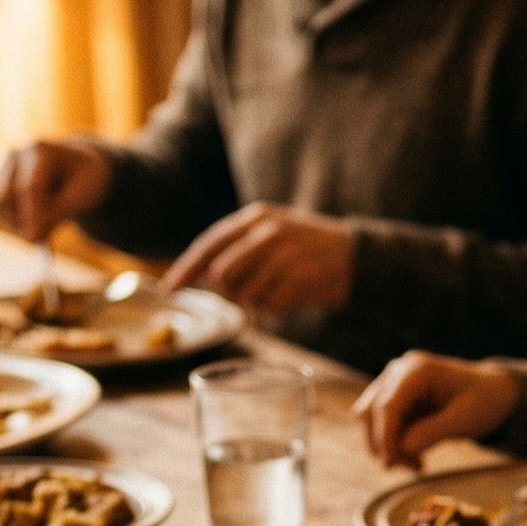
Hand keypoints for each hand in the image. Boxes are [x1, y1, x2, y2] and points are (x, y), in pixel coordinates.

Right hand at [0, 137, 110, 241]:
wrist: (77, 168)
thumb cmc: (84, 181)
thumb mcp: (82, 197)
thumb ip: (57, 215)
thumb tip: (31, 237)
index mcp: (42, 151)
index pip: (30, 187)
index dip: (31, 215)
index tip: (35, 240)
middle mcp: (17, 156)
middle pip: (7, 197)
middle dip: (23, 221)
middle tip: (41, 240)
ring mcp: (4, 168)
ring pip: (0, 206)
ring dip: (20, 222)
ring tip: (49, 219)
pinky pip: (0, 210)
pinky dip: (17, 220)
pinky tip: (38, 214)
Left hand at [165, 202, 353, 316]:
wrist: (357, 255)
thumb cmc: (305, 247)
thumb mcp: (270, 233)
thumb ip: (235, 248)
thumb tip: (198, 273)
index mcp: (256, 217)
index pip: (209, 244)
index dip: (186, 268)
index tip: (169, 288)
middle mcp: (268, 232)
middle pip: (223, 274)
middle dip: (231, 289)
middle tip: (254, 287)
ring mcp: (285, 255)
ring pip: (246, 293)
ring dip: (258, 300)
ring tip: (280, 287)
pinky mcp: (300, 279)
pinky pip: (271, 307)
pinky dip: (278, 308)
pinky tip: (294, 295)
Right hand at [354, 351, 518, 469]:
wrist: (492, 393)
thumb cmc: (484, 401)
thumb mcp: (465, 419)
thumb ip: (433, 432)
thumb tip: (402, 446)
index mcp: (417, 370)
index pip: (386, 405)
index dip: (384, 436)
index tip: (391, 463)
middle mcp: (399, 373)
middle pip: (370, 412)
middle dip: (384, 444)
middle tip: (413, 468)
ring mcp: (394, 385)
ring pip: (369, 421)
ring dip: (387, 447)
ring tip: (416, 464)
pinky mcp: (395, 401)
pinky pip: (381, 427)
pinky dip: (393, 446)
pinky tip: (415, 458)